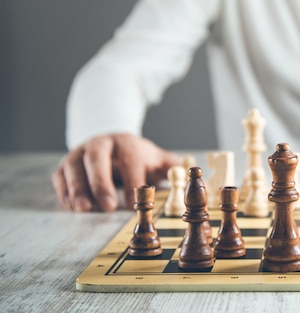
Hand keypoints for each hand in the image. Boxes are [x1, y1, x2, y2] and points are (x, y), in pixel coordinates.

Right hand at [51, 133, 179, 211]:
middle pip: (97, 157)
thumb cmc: (137, 158)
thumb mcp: (155, 158)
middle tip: (108, 207)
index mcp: (125, 142)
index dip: (132, 178)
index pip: (129, 158)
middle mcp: (100, 143)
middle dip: (101, 182)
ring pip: (74, 166)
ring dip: (78, 188)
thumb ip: (172, 166)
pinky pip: (60, 176)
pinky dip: (64, 191)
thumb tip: (187, 173)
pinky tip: (72, 207)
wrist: (111, 144)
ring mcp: (79, 153)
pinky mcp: (64, 165)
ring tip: (84, 210)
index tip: (136, 199)